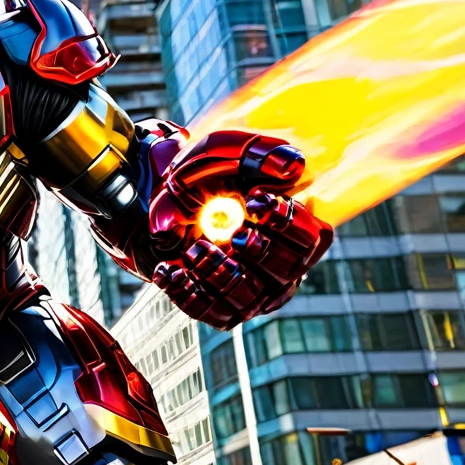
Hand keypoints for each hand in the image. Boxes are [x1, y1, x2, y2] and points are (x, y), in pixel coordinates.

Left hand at [147, 131, 332, 328]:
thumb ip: (261, 155)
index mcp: (294, 227)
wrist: (152, 197)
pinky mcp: (218, 307)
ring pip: (248, 299)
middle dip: (259, 251)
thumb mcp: (226, 152)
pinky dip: (188, 293)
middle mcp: (280, 265)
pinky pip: (211, 313)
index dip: (288, 222)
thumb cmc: (201, 174)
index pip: (312, 237)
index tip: (255, 201)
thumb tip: (293, 166)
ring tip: (194, 250)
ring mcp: (250, 291)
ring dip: (220, 274)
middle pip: (286, 270)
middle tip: (233, 233)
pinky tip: (169, 270)